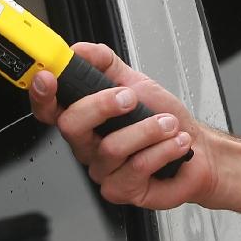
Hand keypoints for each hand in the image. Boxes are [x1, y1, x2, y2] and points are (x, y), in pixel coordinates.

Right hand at [29, 42, 214, 211]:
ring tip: (168, 125)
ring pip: (111, 147)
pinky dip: (162, 150)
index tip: (49, 76)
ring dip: (148, 129)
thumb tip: (78, 50)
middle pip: (70, 126)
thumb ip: (103, 63)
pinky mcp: (121, 190)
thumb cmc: (167, 121)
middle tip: (132, 99)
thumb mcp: (136, 82)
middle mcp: (88, 145)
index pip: (48, 108)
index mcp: (84, 118)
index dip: (41, 93)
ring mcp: (102, 170)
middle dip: (104, 105)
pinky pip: (135, 168)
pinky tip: (174, 144)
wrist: (199, 151)